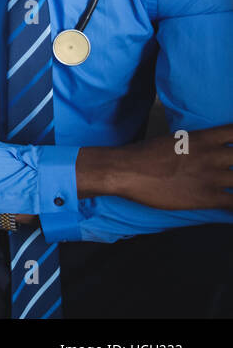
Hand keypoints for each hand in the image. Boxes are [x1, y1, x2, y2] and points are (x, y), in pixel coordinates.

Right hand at [104, 124, 232, 210]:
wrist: (126, 170)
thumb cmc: (145, 154)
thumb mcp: (174, 141)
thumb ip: (195, 144)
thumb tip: (202, 148)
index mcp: (204, 138)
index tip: (231, 147)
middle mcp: (213, 155)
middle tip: (228, 169)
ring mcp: (212, 177)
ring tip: (230, 186)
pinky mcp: (207, 197)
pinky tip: (230, 209)